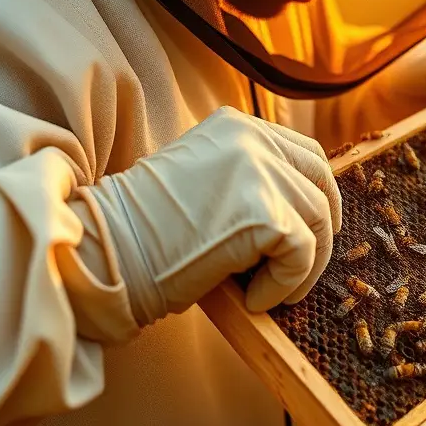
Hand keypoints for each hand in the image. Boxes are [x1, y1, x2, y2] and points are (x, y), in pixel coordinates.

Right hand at [77, 107, 341, 319]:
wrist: (102, 252)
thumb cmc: (143, 231)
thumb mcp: (203, 181)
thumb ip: (246, 179)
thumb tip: (301, 210)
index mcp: (236, 125)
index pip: (305, 152)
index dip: (318, 193)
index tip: (314, 227)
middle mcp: (252, 139)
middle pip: (320, 181)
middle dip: (322, 228)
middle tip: (306, 265)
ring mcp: (259, 173)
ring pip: (316, 222)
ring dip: (302, 265)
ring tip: (270, 291)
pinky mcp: (264, 215)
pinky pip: (301, 256)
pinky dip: (284, 285)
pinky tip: (253, 300)